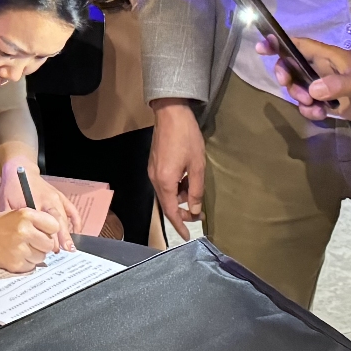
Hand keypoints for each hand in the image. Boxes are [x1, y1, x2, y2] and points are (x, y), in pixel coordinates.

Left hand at [0, 160, 77, 250]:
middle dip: (61, 237)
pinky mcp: (61, 196)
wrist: (20, 170)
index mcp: (33, 201)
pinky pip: (72, 209)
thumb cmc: (11, 189)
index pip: (43, 222)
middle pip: (57, 220)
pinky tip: (77, 231)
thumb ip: (11, 219)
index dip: (47, 236)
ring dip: (68, 232)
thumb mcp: (6, 203)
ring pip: (65, 217)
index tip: (50, 249)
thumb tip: (14, 238)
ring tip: (70, 247)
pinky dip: (76, 220)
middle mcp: (48, 200)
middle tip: (63, 250)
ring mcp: (56, 197)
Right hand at [0, 205, 66, 271]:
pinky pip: (32, 266)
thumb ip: (38, 221)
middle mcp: (23, 231)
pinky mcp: (15, 263)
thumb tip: (59, 234)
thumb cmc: (0, 225)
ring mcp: (19, 249)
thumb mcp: (19, 214)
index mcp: (26, 215)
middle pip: (49, 244)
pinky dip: (26, 263)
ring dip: (35, 254)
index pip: (54, 226)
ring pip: (42, 257)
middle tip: (31, 241)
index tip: (42, 230)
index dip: (48, 229)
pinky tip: (17, 255)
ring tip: (22, 248)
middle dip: (43, 244)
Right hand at [148, 99, 205, 237]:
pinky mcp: (154, 164)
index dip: (179, 225)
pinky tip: (186, 182)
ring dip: (180, 198)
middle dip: (182, 212)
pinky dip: (175, 189)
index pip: (171, 211)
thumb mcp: (197, 165)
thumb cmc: (187, 138)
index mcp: (165, 181)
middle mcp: (155, 179)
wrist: (170, 113)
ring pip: (166, 193)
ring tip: (195, 194)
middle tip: (198, 214)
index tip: (187, 236)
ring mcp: (152, 171)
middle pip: (167, 204)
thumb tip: (195, 209)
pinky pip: (164, 184)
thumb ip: (196, 189)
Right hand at [255, 34, 350, 124]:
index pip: (298, 45)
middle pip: (291, 67)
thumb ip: (337, 84)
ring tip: (312, 105)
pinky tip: (320, 115)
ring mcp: (322, 86)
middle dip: (285, 75)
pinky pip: (308, 105)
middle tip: (288, 84)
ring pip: (298, 88)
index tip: (262, 47)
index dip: (279, 44)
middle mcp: (320, 69)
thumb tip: (312, 91)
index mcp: (327, 56)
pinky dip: (309, 111)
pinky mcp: (326, 103)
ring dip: (298, 97)